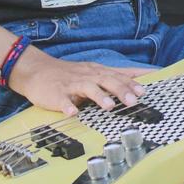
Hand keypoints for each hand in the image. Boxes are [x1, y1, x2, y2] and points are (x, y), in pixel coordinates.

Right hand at [7, 47, 151, 116]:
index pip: (119, 75)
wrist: (36, 70)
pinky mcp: (55, 94)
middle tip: (134, 101)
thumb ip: (113, 77)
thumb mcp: (93, 72)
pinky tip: (72, 113)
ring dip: (99, 97)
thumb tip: (137, 81)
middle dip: (121, 90)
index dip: (133, 82)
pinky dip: (67, 106)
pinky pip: (62, 100)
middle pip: (107, 80)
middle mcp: (87, 76)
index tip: (147, 89)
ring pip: (87, 88)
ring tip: (109, 106)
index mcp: (96, 72)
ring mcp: (71, 85)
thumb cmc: (68, 74)